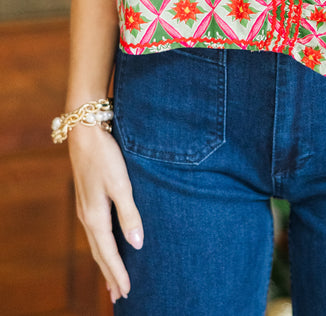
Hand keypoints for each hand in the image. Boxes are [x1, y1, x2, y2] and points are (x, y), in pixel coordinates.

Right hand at [68, 124, 143, 303]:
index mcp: (95, 216)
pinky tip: (106, 245)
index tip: (127, 292)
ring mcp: (85, 208)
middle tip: (118, 296)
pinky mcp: (87, 199)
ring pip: (96, 243)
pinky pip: (95, 232)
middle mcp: (87, 216)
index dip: (118, 273)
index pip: (108, 254)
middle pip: (99, 253)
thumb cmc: (105, 156)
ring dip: (104, 262)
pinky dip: (101, 246)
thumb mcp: (121, 184)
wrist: (84, 131)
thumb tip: (137, 244)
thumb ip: (129, 214)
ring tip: (112, 279)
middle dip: (109, 274)